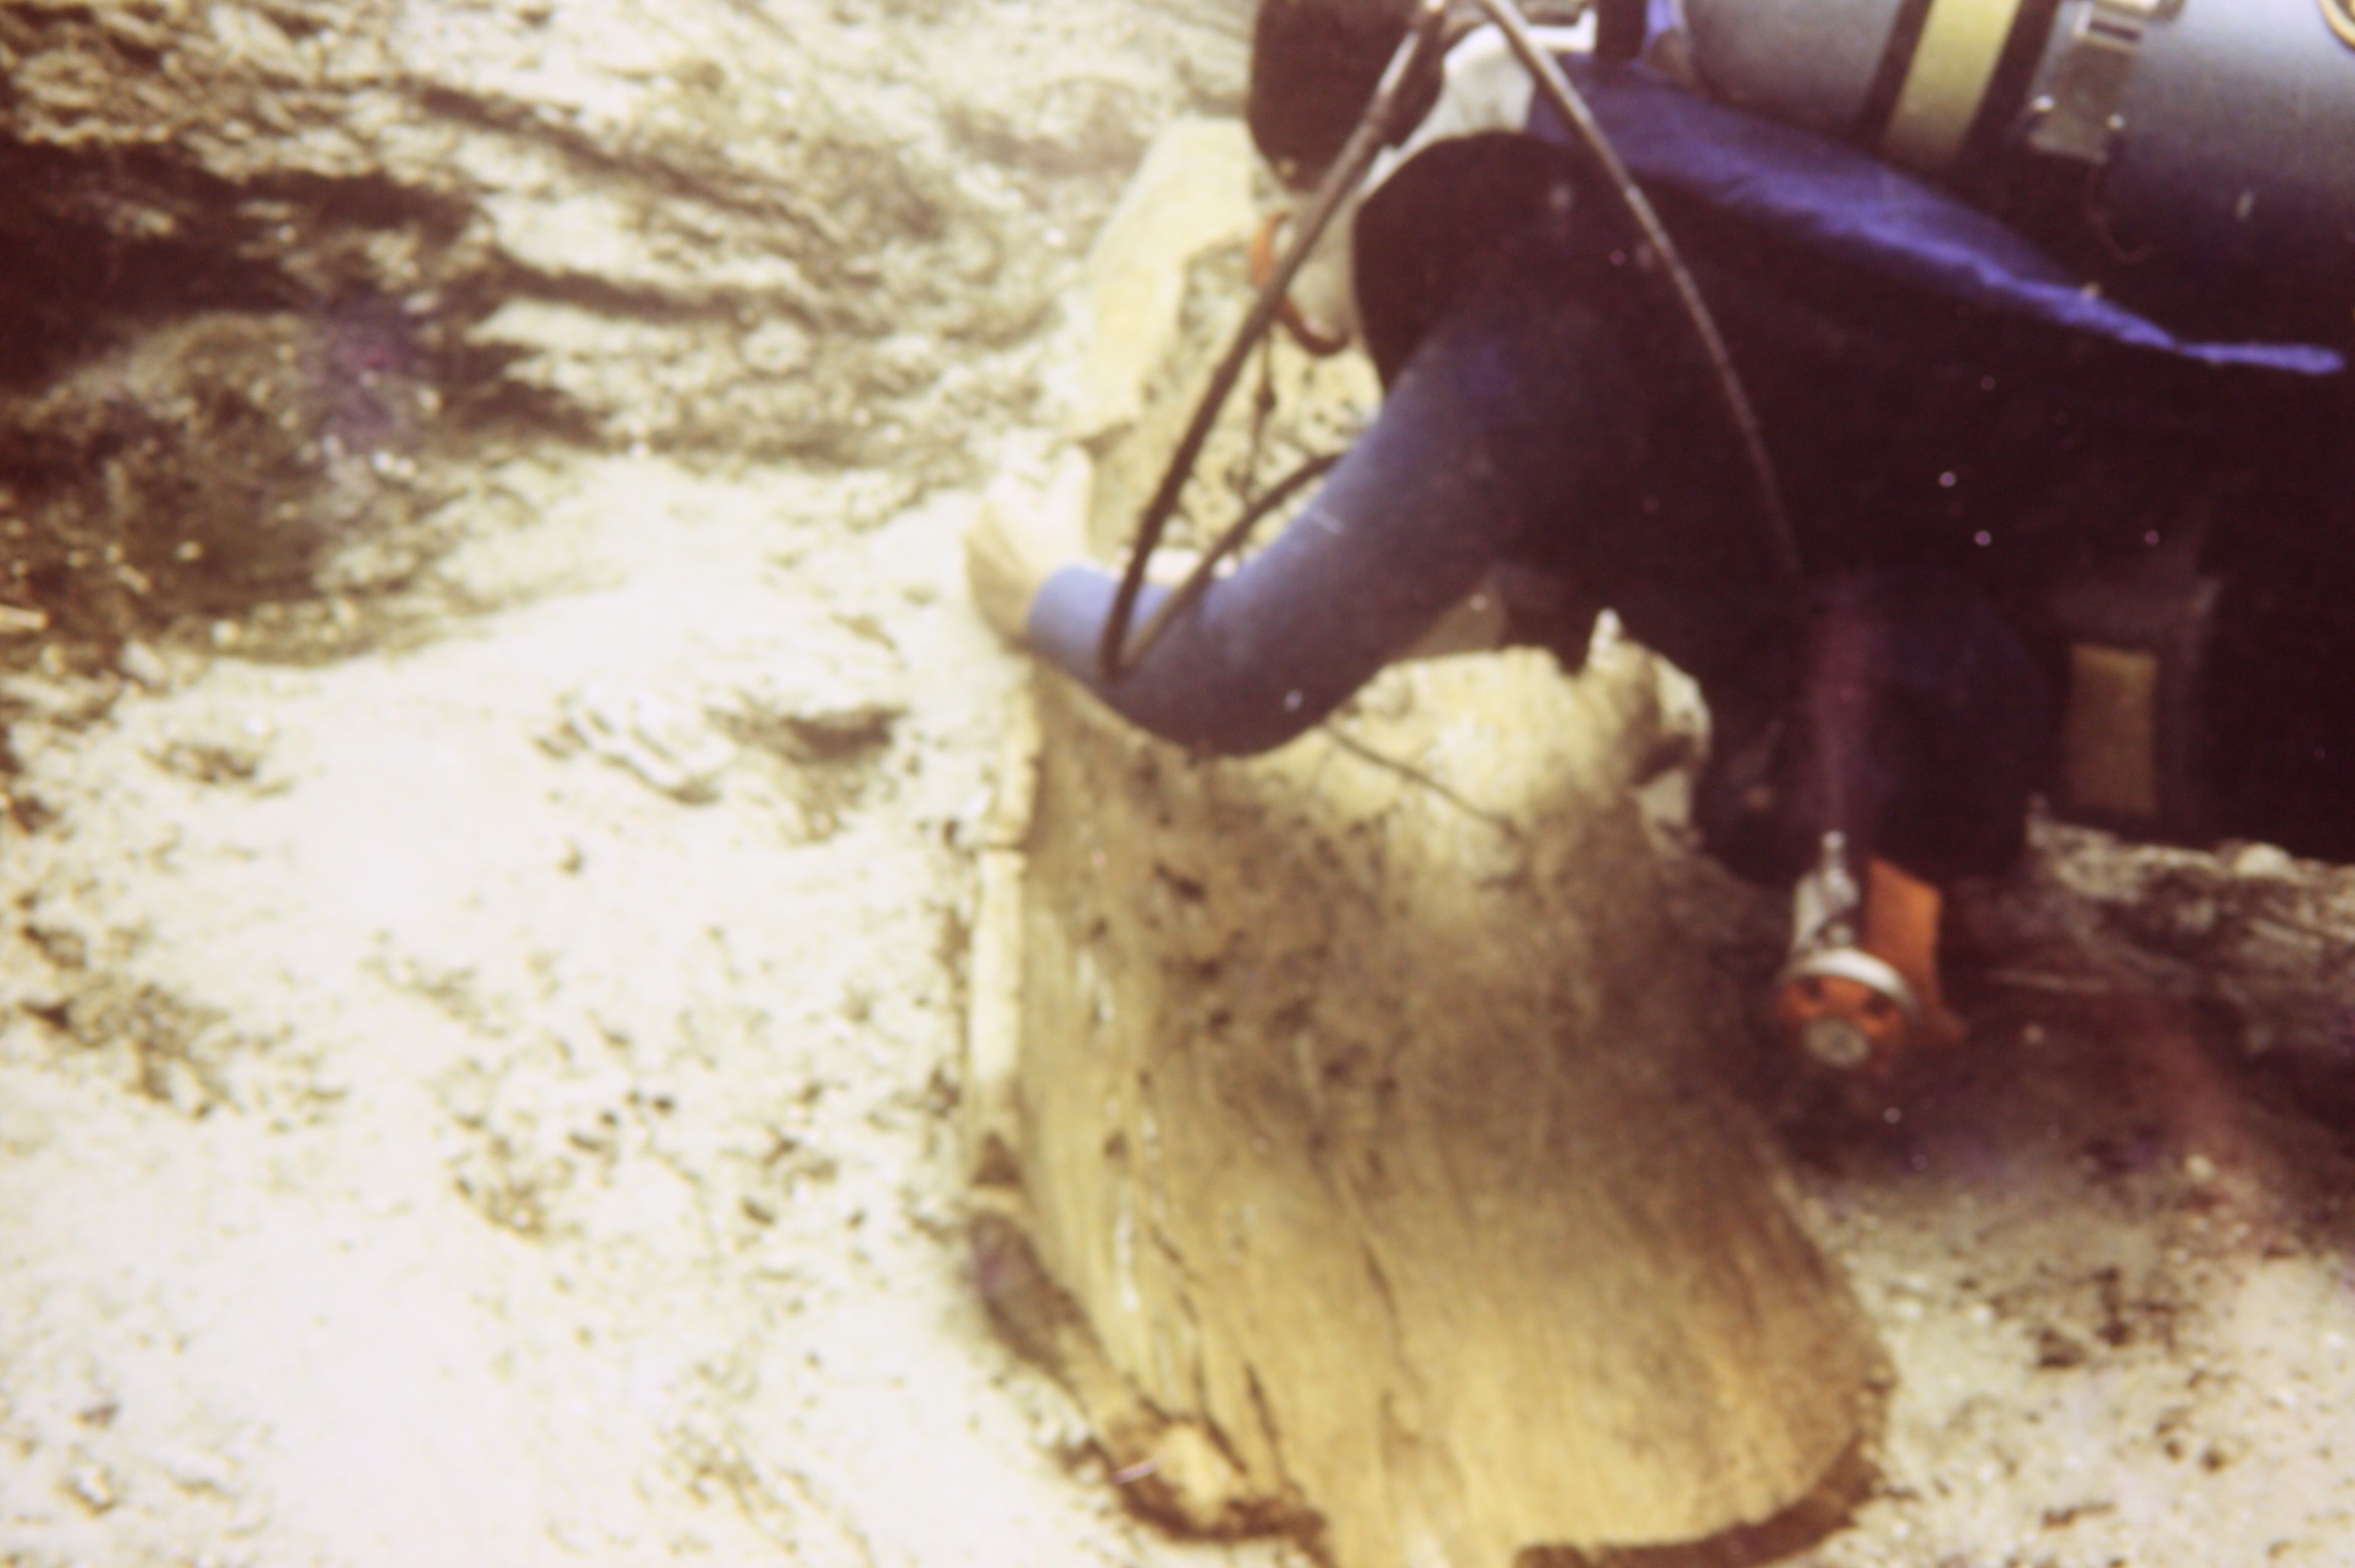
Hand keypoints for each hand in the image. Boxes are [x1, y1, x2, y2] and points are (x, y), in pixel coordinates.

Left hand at [965, 454, 1092, 645]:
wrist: (1056, 612)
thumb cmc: (1064, 557)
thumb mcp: (1071, 513)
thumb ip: (1073, 480)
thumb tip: (1077, 455)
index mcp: (993, 506)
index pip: (1008, 486)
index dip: (1031, 497)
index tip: (1046, 514)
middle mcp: (973, 530)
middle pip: (994, 514)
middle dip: (1016, 520)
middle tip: (1044, 539)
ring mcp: (970, 563)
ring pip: (989, 544)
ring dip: (1008, 547)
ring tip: (1036, 564)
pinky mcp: (973, 590)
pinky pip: (987, 573)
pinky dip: (1002, 573)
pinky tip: (1026, 584)